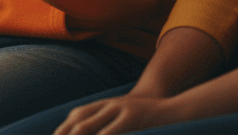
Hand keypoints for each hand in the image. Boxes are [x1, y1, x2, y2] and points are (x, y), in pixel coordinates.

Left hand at [53, 93, 179, 134]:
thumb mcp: (125, 116)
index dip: (63, 128)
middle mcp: (110, 105)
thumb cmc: (147, 118)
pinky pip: (109, 131)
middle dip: (65, 133)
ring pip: (89, 126)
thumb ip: (108, 122)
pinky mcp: (131, 118)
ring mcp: (120, 110)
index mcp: (107, 105)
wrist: (174, 109)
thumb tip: (88, 130)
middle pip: (79, 120)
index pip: (77, 115)